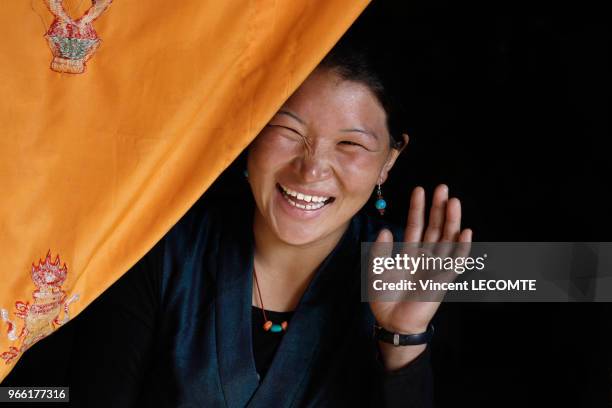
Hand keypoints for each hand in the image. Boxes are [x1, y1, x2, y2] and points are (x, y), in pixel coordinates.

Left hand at [368, 184, 471, 369]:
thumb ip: (380, 250)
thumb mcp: (376, 270)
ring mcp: (435, 267)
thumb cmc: (385, 298)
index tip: (419, 189)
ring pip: (447, 239)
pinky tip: (466, 231)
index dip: (418, 208)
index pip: (416, 225)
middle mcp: (425, 257)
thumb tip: (385, 230)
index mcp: (410, 254)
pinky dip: (462, 247)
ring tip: (453, 201)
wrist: (392, 322)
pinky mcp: (443, 280)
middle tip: (442, 187)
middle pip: (434, 227)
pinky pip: (456, 261)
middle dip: (438, 208)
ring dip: (451, 220)